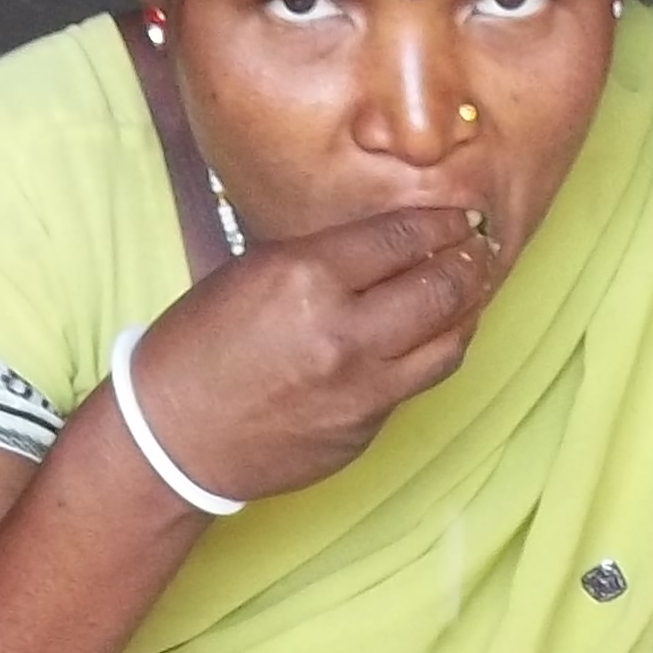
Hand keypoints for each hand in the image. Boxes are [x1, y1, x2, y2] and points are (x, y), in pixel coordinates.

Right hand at [122, 205, 501, 506]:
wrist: (173, 437)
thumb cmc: (201, 346)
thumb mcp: (255, 272)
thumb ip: (326, 255)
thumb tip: (395, 240)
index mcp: (307, 280)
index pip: (402, 238)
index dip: (442, 223)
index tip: (461, 215)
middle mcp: (343, 335)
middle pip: (441, 289)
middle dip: (469, 262)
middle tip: (479, 248)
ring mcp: (360, 391)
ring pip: (448, 345)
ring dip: (467, 312)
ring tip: (469, 291)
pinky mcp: (364, 432)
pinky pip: (414, 386)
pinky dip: (429, 355)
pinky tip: (429, 338)